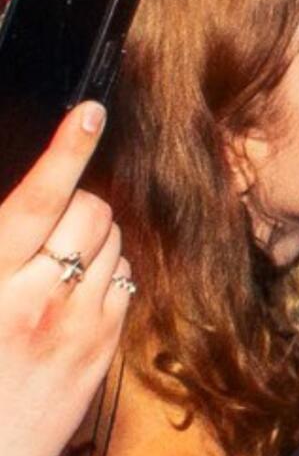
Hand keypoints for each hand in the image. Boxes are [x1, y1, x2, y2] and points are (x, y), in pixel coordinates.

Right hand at [0, 104, 130, 455]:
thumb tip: (16, 211)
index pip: (36, 202)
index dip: (64, 151)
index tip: (88, 112)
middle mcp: (39, 299)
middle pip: (89, 211)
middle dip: (77, 201)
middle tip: (50, 218)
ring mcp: (82, 322)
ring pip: (114, 241)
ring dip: (93, 236)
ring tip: (55, 262)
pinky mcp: (108, 342)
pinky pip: (125, 278)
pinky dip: (107, 271)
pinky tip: (74, 290)